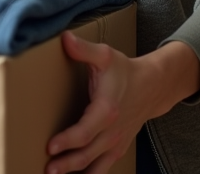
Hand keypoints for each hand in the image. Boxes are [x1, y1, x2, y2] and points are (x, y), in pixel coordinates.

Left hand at [46, 35, 199, 173]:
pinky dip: (92, 173)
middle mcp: (112, 130)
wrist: (152, 86)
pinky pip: (105, 165)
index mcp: (107, 109)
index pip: (85, 131)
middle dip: (67, 163)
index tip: (50, 146)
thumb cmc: (125, 71)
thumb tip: (64, 38)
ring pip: (96, 163)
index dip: (67, 141)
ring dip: (77, 171)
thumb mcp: (105, 56)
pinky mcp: (118, 146)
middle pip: (87, 153)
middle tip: (47, 168)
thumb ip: (83, 49)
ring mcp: (116, 140)